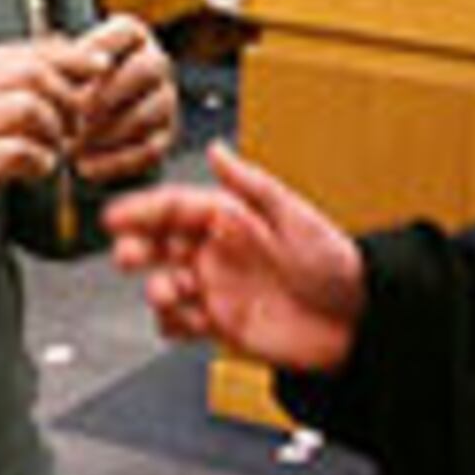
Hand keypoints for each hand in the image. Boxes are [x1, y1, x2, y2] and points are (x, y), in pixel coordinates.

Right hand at [0, 38, 81, 255]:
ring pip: (27, 107)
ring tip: (51, 150)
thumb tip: (65, 56)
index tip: (98, 67)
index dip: (68, 56)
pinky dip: (40, 160)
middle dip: (66, 96)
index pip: (19, 50)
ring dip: (54, 131)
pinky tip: (36, 170)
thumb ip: (2, 87)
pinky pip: (17, 151)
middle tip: (73, 124)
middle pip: (29, 72)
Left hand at [69, 16, 177, 185]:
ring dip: (106, 132)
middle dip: (106, 95)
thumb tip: (77, 65)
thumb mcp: (58, 68)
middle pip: (147, 69)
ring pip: (148, 113)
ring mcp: (165, 102)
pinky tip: (85, 167)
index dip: (96, 51)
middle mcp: (156, 64)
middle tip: (73, 114)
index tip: (68, 73)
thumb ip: (63, 62)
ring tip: (72, 144)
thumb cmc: (61, 89)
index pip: (125, 31)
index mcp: (132, 37)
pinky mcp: (164, 138)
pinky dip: (114, 162)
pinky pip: (149, 150)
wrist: (73, 130)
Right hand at [104, 142, 364, 373]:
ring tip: (166, 292)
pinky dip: (171, 322)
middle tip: (128, 255)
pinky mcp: (221, 324)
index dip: (143, 211)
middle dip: (137, 248)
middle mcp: (218, 252)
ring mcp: (217, 289)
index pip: (175, 209)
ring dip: (157, 289)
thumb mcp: (294, 215)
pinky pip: (180, 323)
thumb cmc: (334, 262)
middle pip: (160, 246)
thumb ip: (250, 185)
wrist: (357, 319)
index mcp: (230, 220)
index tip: (116, 217)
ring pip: (165, 285)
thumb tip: (217, 149)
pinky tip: (181, 319)